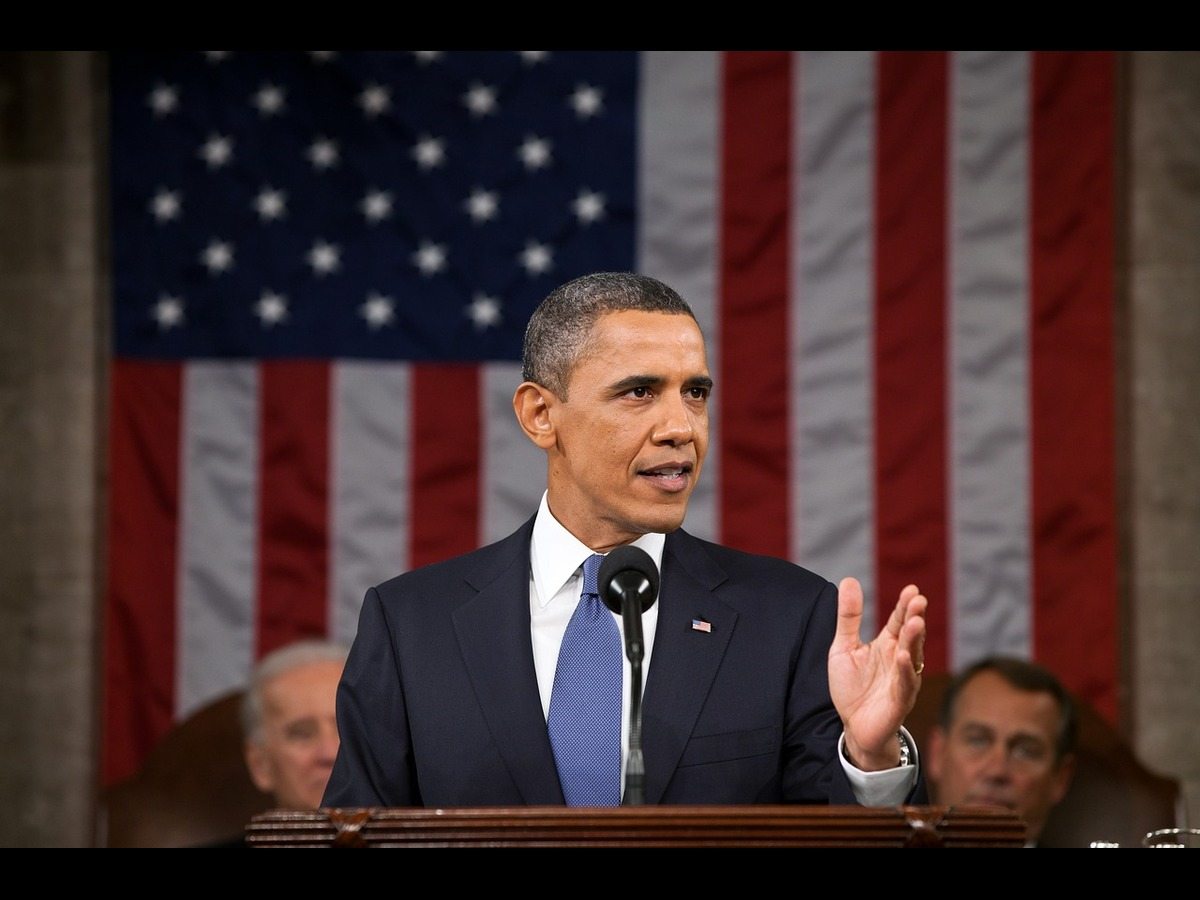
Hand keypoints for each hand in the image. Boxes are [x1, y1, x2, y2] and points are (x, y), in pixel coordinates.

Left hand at [828, 577, 926, 770]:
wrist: (854, 726)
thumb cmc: (852, 687)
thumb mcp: (844, 647)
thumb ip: (849, 617)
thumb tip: (849, 580)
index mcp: (887, 645)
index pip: (898, 620)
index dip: (904, 606)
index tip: (912, 589)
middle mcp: (899, 659)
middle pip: (909, 635)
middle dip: (914, 617)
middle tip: (918, 600)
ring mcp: (902, 680)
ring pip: (911, 657)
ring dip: (914, 640)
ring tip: (915, 622)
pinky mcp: (899, 701)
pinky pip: (904, 684)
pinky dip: (904, 670)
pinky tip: (902, 656)